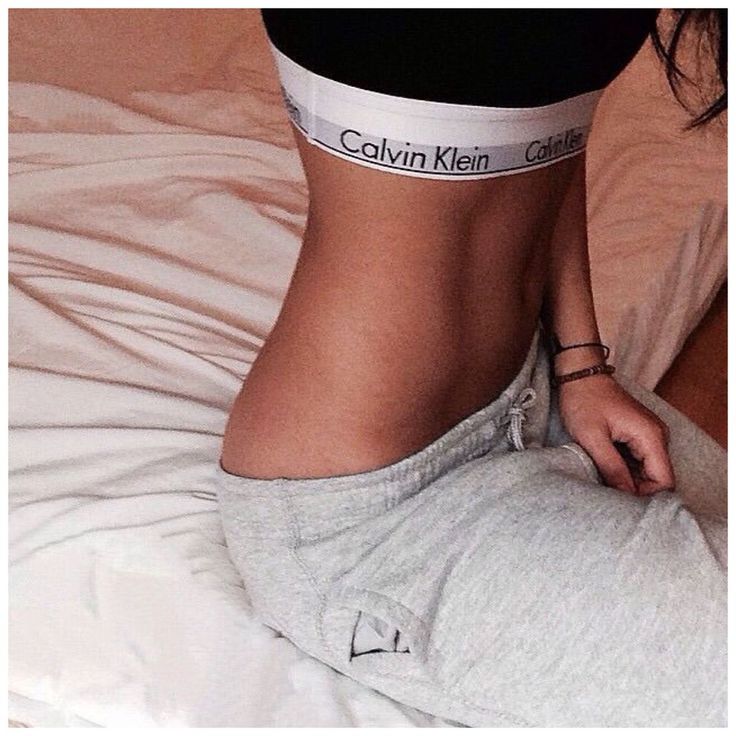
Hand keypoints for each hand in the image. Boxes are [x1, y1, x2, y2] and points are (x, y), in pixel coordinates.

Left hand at [557, 374, 675, 495]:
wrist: (580, 374)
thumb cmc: (584, 400)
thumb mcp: (592, 438)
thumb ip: (612, 468)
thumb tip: (626, 496)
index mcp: (651, 436)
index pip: (664, 481)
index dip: (644, 495)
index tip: (618, 498)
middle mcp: (657, 436)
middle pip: (657, 478)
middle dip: (634, 488)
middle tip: (606, 489)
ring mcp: (649, 434)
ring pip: (647, 470)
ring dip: (627, 478)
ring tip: (603, 475)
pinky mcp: (639, 434)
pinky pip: (638, 460)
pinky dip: (624, 467)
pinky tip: (605, 465)